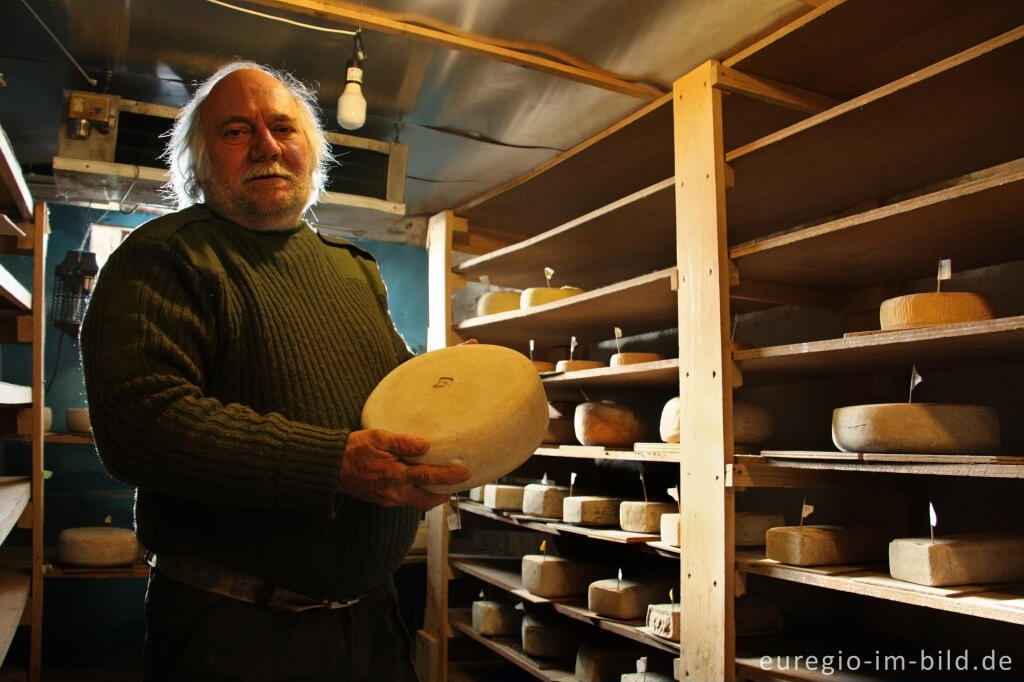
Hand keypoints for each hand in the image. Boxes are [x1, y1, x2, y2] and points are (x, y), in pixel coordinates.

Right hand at [339, 429, 469, 510]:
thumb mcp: (377, 437)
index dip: (448, 476)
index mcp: (392, 474)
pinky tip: (423, 484)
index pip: (427, 477)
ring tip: (445, 484)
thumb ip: (402, 441)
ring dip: (433, 496)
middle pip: (427, 500)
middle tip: (459, 484)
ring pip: (418, 503)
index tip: (464, 473)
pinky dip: (419, 495)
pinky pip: (407, 501)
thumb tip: (425, 445)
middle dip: (445, 494)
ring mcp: (387, 499)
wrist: (330, 468)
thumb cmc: (353, 449)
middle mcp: (392, 491)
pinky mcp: (383, 501)